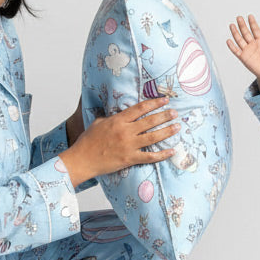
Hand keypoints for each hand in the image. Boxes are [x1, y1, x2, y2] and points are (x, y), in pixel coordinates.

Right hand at [60, 97, 178, 187]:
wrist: (82, 160)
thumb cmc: (88, 142)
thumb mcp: (98, 123)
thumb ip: (111, 117)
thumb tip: (119, 113)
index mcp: (118, 120)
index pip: (140, 108)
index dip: (154, 103)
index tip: (164, 100)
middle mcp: (125, 131)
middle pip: (150, 121)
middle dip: (164, 115)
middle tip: (175, 113)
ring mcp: (128, 146)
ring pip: (153, 137)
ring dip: (167, 131)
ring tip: (177, 127)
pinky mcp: (129, 159)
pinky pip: (150, 156)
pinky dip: (162, 154)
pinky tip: (172, 151)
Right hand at [226, 15, 259, 91]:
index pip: (256, 30)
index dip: (253, 23)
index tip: (250, 16)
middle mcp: (253, 45)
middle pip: (246, 33)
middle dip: (242, 25)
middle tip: (239, 17)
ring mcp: (247, 51)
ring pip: (240, 40)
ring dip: (235, 33)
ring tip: (232, 25)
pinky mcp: (244, 58)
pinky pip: (236, 51)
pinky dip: (232, 46)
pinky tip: (228, 41)